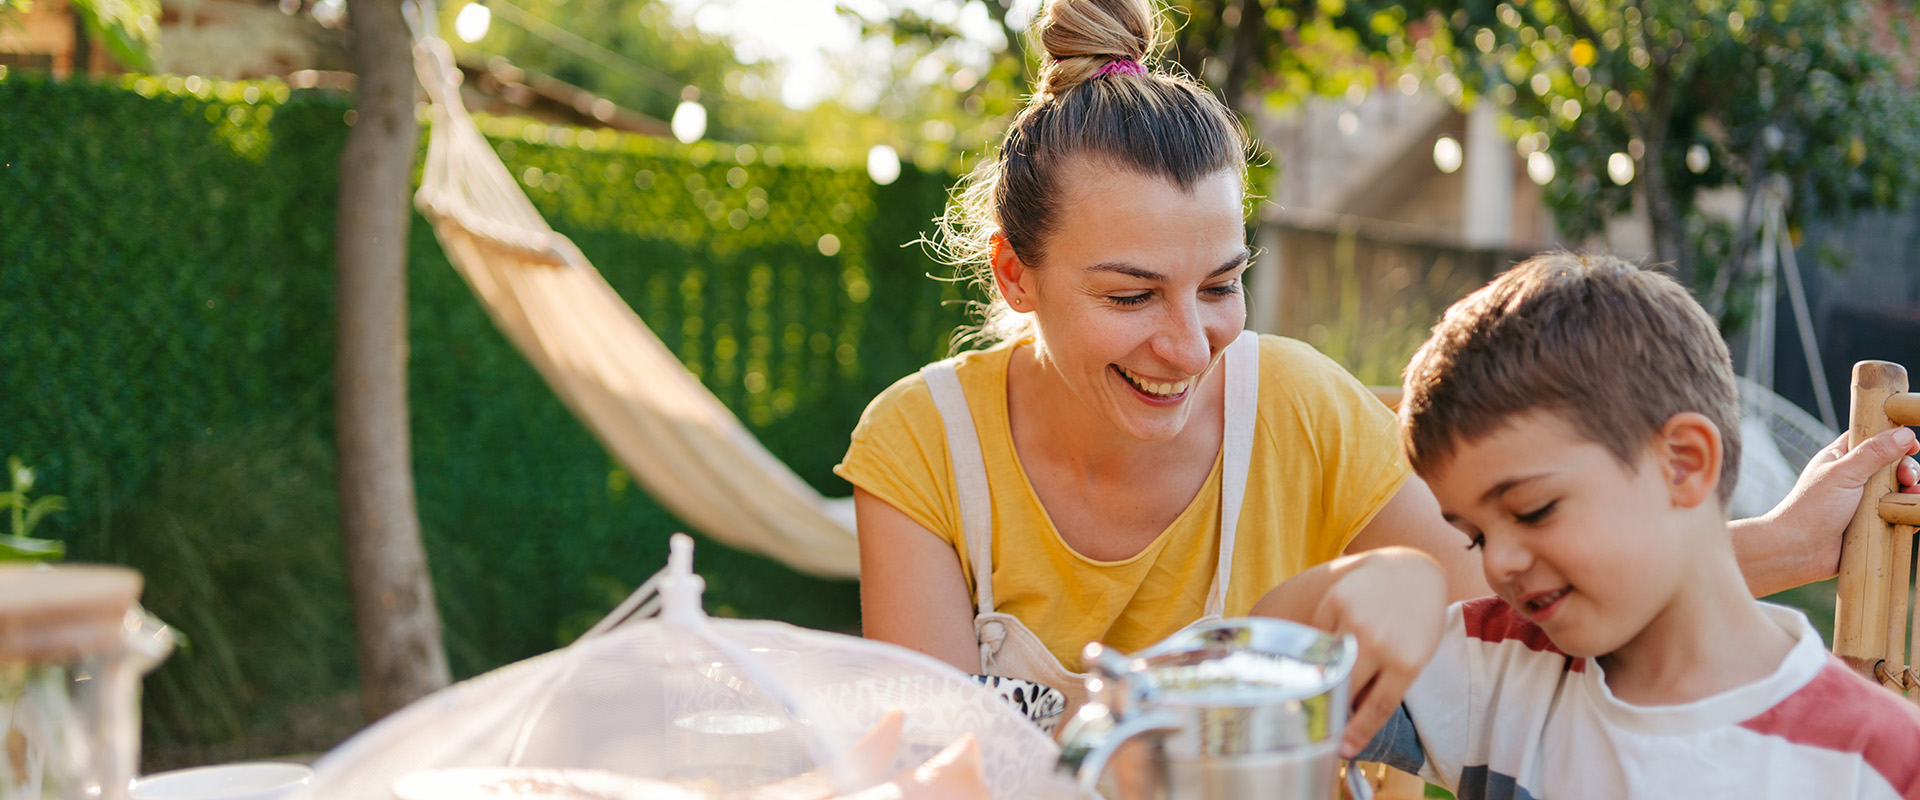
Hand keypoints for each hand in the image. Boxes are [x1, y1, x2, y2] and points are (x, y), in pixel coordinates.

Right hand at [1310, 547, 1447, 759]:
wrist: (1410, 570)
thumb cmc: (1417, 621)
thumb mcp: (1416, 655)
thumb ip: (1388, 683)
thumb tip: (1350, 710)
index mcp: (1407, 662)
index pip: (1375, 708)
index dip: (1356, 733)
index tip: (1343, 750)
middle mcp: (1378, 642)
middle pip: (1345, 689)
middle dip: (1334, 708)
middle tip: (1324, 720)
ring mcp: (1353, 620)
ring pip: (1326, 663)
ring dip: (1325, 676)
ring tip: (1325, 682)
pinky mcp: (1334, 602)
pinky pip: (1318, 637)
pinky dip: (1322, 646)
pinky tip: (1333, 641)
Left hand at [1768, 426, 1919, 583]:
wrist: (1798, 551)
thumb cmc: (1812, 509)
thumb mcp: (1844, 474)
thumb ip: (1874, 453)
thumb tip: (1905, 434)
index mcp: (1840, 460)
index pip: (1871, 440)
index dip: (1893, 440)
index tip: (1913, 446)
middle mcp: (1852, 480)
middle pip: (1890, 466)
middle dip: (1905, 469)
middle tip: (1907, 478)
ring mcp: (1862, 503)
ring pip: (1896, 492)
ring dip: (1909, 492)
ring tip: (1911, 495)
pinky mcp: (1869, 525)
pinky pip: (1896, 516)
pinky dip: (1907, 514)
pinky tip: (1912, 514)